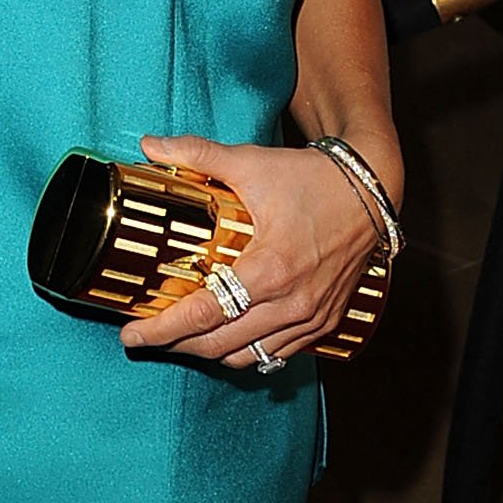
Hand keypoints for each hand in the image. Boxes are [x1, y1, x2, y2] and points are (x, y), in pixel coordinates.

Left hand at [117, 135, 385, 372]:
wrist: (371, 189)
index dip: (161, 329)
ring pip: (247, 358)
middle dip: (175, 344)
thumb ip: (198, 154)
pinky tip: (224, 338)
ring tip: (179, 337)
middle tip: (144, 335)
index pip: (203, 314)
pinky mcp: (324, 323)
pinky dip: (245, 353)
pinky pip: (276, 355)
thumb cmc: (311, 177)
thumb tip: (150, 145)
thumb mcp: (252, 162)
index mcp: (270, 269)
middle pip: (218, 344)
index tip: (130, 334)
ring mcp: (311, 318)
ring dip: (208, 352)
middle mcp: (292, 303)